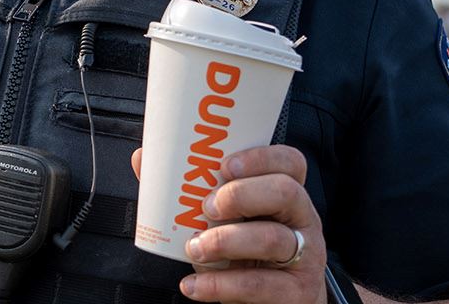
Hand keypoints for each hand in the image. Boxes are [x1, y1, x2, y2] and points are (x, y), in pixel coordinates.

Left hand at [132, 146, 326, 303]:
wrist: (271, 301)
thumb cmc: (243, 250)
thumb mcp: (221, 219)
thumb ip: (185, 189)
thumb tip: (143, 159)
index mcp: (286, 192)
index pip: (289, 162)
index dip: (260, 158)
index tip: (224, 165)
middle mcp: (301, 219)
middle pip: (285, 192)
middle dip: (241, 195)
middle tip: (206, 207)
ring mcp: (304, 256)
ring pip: (273, 239)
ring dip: (225, 241)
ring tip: (195, 247)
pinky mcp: (296, 293)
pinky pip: (260, 286)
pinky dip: (220, 286)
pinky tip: (195, 285)